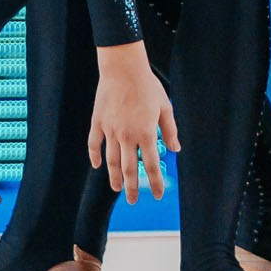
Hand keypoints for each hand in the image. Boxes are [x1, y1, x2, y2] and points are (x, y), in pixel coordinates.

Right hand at [88, 43, 177, 204]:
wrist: (123, 69)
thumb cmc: (147, 86)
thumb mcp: (165, 107)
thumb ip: (170, 130)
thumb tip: (176, 149)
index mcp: (146, 133)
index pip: (152, 165)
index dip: (154, 182)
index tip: (156, 195)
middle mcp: (127, 136)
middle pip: (129, 169)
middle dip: (132, 188)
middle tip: (133, 201)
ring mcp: (110, 130)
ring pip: (111, 161)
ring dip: (114, 177)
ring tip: (116, 189)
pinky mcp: (98, 122)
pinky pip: (94, 144)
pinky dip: (95, 157)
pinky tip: (97, 166)